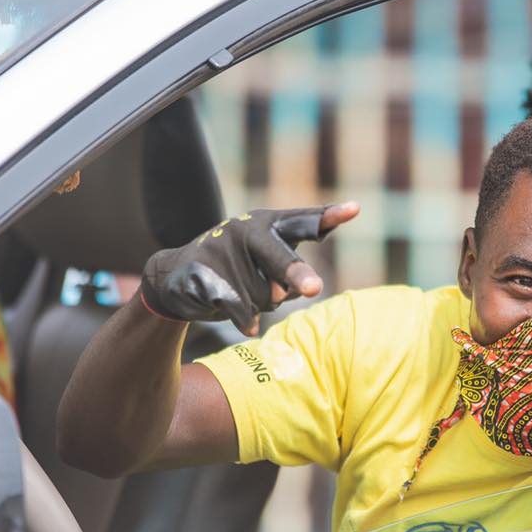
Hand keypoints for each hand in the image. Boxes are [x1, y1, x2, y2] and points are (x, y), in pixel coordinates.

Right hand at [139, 202, 358, 334]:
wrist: (177, 276)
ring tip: (244, 294)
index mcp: (270, 224)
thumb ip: (287, 276)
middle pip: (281, 258)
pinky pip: (238, 308)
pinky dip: (245, 320)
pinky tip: (245, 322)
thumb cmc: (238, 270)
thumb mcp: (267, 267)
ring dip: (262, 306)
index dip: (329, 216)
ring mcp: (224, 250)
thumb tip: (285, 292)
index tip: (355, 209)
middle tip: (313, 291)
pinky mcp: (205, 274)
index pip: (305, 221)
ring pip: (263, 295)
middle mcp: (248, 231)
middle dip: (296, 274)